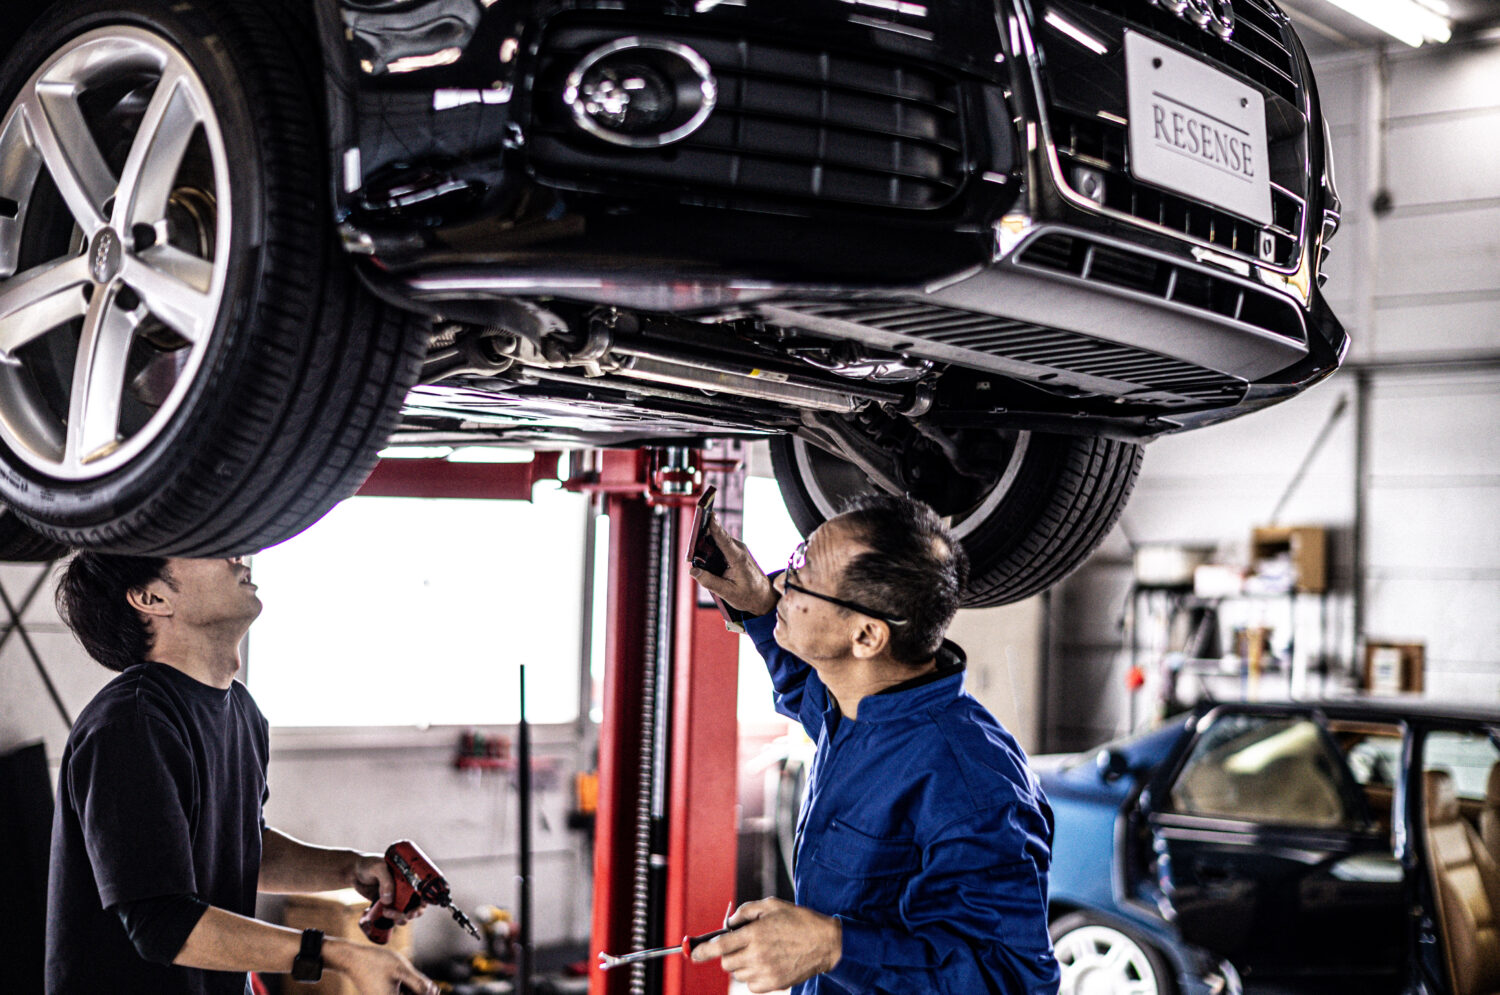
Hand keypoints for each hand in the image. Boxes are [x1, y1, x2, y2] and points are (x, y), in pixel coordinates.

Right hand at [327, 940, 438, 994]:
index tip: (428, 985)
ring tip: (405, 976)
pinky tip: (400, 978)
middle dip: (420, 991)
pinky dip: (404, 988)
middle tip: (417, 979)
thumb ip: (420, 983)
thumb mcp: (401, 969)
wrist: (352, 959)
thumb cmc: (375, 963)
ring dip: (412, 990)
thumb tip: (434, 993)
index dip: (427, 994)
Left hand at [352, 851, 423, 924]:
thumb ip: (385, 881)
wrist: (352, 872)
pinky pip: (393, 915)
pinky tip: (386, 919)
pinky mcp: (386, 904)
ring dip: (403, 918)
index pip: (423, 888)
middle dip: (415, 912)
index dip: (426, 898)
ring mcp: (396, 896)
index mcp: (409, 876)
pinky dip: (392, 920)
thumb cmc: (368, 864)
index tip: (420, 905)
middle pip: (417, 903)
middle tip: (408, 915)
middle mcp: (405, 887)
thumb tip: (389, 900)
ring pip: (406, 911)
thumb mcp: (378, 867)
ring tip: (393, 918)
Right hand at [689, 517, 779, 616]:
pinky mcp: (735, 551)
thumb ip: (710, 582)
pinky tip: (703, 556)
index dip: (715, 527)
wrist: (763, 596)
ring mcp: (738, 549)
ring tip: (693, 552)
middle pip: (718, 536)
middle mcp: (739, 550)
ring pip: (717, 540)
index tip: (708, 516)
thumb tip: (692, 571)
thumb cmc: (748, 595)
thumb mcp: (728, 593)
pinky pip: (720, 544)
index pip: (725, 540)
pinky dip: (710, 548)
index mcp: (739, 559)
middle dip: (702, 536)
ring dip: (705, 544)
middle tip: (690, 544)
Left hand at [690, 897, 840, 992]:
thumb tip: (729, 923)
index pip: (720, 946)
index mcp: (755, 934)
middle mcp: (758, 955)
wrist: (825, 943)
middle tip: (741, 945)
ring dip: (741, 965)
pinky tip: (766, 964)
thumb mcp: (772, 905)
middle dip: (728, 954)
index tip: (693, 954)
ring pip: (738, 974)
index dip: (702, 951)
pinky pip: (751, 985)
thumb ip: (745, 911)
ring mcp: (766, 972)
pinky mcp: (774, 984)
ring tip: (758, 953)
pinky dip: (753, 976)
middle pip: (726, 963)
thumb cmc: (799, 921)